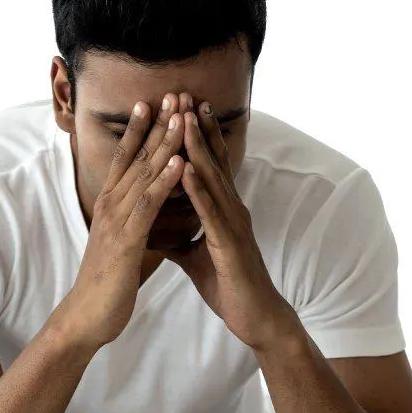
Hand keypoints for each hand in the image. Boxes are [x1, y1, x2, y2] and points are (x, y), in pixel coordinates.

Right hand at [57, 96, 185, 348]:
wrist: (88, 315)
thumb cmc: (108, 282)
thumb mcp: (123, 243)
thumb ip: (136, 223)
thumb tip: (151, 212)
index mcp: (111, 204)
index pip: (126, 158)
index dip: (141, 129)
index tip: (156, 101)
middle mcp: (110, 204)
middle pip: (135, 156)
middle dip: (156, 124)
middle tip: (172, 92)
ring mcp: (116, 220)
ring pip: (143, 173)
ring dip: (163, 142)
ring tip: (180, 115)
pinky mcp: (126, 239)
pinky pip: (147, 205)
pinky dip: (163, 181)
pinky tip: (178, 162)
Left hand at [166, 101, 299, 350]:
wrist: (254, 317)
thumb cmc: (228, 285)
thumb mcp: (195, 256)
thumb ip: (179, 238)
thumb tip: (157, 229)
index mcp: (222, 210)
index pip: (207, 165)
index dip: (195, 137)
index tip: (180, 107)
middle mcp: (231, 209)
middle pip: (212, 160)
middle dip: (197, 128)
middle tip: (183, 94)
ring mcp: (233, 224)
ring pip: (213, 178)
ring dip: (198, 147)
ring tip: (184, 118)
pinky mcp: (230, 243)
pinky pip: (211, 211)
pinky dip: (198, 188)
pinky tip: (185, 168)